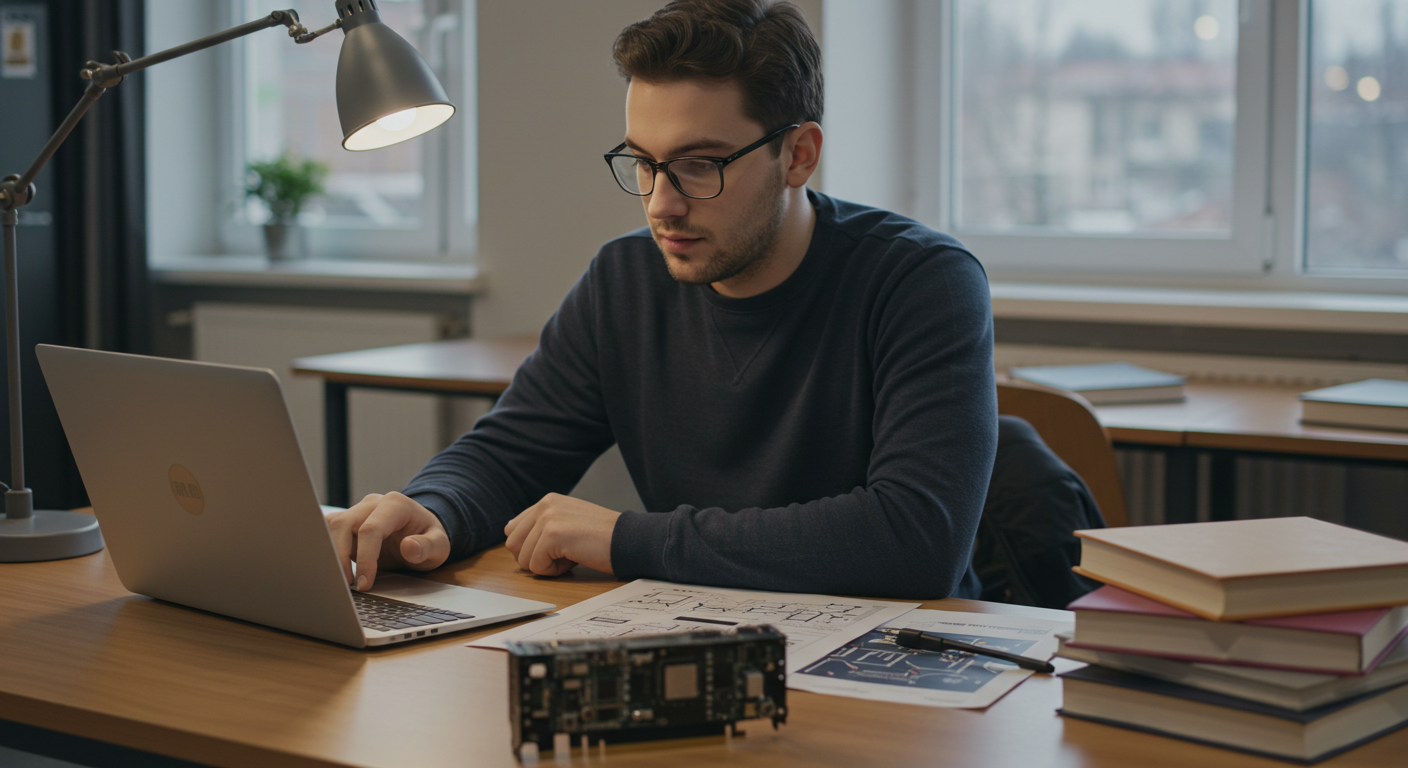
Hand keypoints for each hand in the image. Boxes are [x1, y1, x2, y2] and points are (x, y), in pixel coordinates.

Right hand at [326, 492, 451, 590]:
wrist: (421, 532)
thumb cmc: (429, 539)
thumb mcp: (440, 546)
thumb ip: (428, 546)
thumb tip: (409, 547)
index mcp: (395, 504)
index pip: (371, 529)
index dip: (365, 558)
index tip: (364, 583)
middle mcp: (372, 504)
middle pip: (343, 524)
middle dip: (340, 557)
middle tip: (347, 585)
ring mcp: (357, 512)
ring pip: (330, 527)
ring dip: (329, 554)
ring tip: (338, 580)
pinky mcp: (347, 524)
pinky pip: (327, 533)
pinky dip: (327, 551)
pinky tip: (332, 571)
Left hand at [504, 493, 618, 576]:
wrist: (628, 540)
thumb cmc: (602, 537)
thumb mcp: (568, 522)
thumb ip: (541, 524)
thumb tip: (510, 532)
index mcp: (547, 501)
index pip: (512, 530)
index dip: (530, 548)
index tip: (556, 548)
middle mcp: (544, 505)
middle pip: (512, 545)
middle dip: (535, 558)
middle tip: (564, 553)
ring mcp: (547, 519)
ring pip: (523, 559)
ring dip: (547, 566)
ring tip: (572, 554)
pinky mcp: (551, 535)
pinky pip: (537, 567)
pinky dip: (555, 571)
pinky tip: (575, 559)